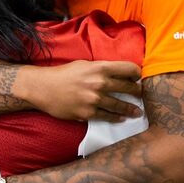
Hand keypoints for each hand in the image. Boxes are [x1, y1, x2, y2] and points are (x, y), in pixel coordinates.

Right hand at [26, 60, 142, 121]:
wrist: (43, 88)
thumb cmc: (62, 74)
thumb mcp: (83, 64)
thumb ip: (100, 69)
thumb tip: (116, 74)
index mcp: (100, 68)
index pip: (128, 69)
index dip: (136, 74)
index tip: (137, 78)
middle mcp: (100, 83)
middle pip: (128, 88)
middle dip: (137, 92)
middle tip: (140, 95)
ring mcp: (94, 99)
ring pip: (120, 105)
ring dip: (131, 109)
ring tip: (137, 112)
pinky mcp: (88, 113)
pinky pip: (107, 116)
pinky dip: (116, 118)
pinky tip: (121, 118)